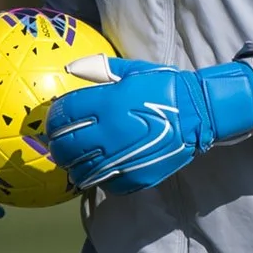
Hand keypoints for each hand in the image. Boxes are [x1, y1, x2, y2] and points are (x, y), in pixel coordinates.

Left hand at [45, 57, 252, 193]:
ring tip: (75, 162)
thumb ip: (99, 69)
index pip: (64, 116)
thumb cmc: (164, 87)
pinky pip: (104, 184)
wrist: (199, 113)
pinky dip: (98, 180)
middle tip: (59, 145)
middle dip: (57, 146)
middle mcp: (110, 132)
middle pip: (66, 147)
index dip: (54, 120)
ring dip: (73, 167)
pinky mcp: (134, 177)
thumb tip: (70, 68)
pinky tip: (100, 171)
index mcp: (107, 104)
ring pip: (80, 171)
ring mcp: (122, 158)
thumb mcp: (133, 71)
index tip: (54, 122)